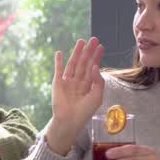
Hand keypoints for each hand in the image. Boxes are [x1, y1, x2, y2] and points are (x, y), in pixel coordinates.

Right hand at [47, 37, 104, 154]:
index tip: (101, 47)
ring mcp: (68, 81)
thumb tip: (95, 66)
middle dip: (89, 51)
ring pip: (73, 63)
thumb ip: (98, 81)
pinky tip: (59, 52)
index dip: (97, 57)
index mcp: (88, 85)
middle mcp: (78, 81)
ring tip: (81, 41)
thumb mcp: (97, 97)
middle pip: (84, 62)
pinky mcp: (57, 84)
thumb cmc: (85, 112)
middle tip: (94, 39)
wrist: (70, 121)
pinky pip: (58, 70)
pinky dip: (58, 62)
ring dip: (76, 52)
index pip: (93, 67)